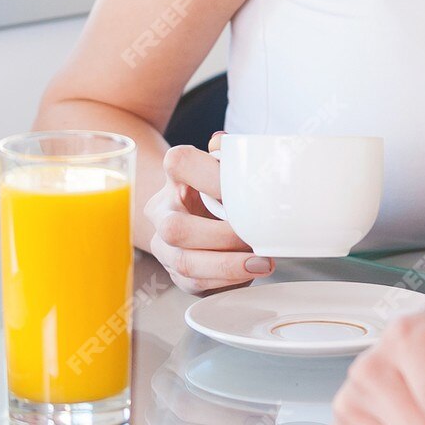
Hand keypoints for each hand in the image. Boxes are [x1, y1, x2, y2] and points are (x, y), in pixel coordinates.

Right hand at [144, 139, 271, 293]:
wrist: (199, 212)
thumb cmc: (220, 188)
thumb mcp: (226, 167)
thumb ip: (229, 155)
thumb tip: (225, 142)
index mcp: (175, 175)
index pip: (179, 162)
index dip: (211, 175)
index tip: (244, 190)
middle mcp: (162, 209)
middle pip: (176, 228)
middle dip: (221, 237)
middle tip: (254, 237)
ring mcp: (163, 243)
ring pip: (184, 261)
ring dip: (227, 265)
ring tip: (261, 262)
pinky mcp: (174, 270)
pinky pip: (193, 282)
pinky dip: (226, 280)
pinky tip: (249, 272)